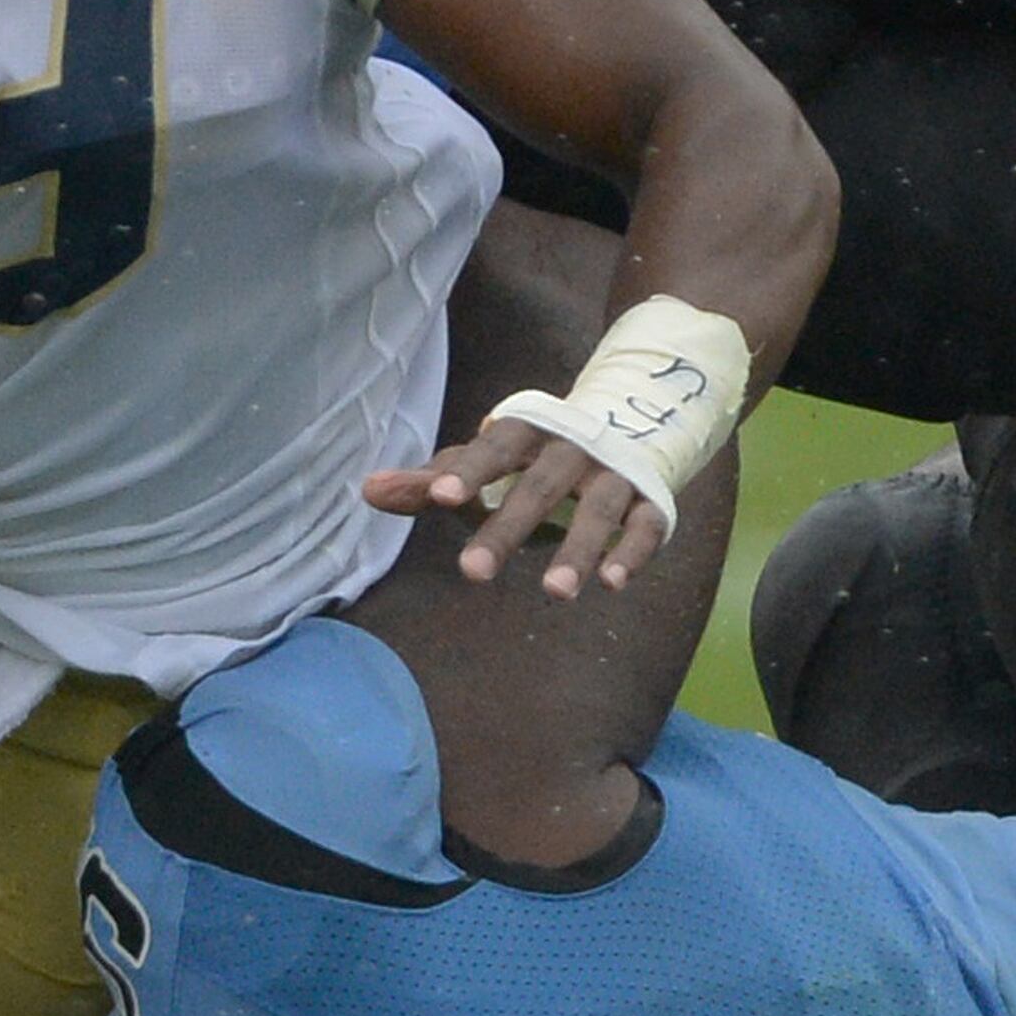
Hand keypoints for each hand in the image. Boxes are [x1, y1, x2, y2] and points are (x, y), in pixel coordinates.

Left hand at [363, 415, 670, 601]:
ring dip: (580, 548)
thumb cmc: (533, 455)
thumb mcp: (484, 462)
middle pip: (541, 485)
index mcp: (528, 432)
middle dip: (509, 527)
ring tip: (555, 593)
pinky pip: (647, 525)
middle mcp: (573, 448)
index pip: (495, 448)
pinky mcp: (649, 500)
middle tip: (471, 573)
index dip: (470, 469)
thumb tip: (366, 491)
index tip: (440, 497)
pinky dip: (633, 552)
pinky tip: (613, 584)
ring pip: (599, 509)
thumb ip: (431, 481)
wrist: (630, 421)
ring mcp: (615, 473)